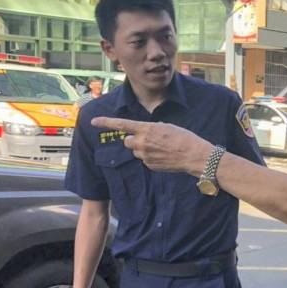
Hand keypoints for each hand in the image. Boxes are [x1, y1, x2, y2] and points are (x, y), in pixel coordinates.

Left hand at [91, 117, 211, 174]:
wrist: (194, 155)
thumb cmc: (183, 138)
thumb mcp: (166, 127)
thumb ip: (150, 129)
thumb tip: (143, 134)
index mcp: (146, 129)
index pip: (121, 124)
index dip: (106, 122)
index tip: (93, 121)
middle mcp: (142, 142)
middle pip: (127, 141)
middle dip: (134, 141)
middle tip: (148, 140)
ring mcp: (145, 156)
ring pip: (136, 152)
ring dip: (144, 149)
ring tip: (161, 149)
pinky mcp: (150, 166)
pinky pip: (145, 161)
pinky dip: (152, 158)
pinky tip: (164, 157)